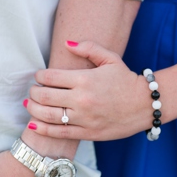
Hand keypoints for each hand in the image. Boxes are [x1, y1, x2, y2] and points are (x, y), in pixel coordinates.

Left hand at [26, 39, 151, 140]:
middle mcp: (82, 100)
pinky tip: (33, 124)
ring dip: (33, 109)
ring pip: (49, 115)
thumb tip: (66, 43)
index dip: (38, 76)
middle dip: (34, 92)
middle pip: (45, 96)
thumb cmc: (126, 79)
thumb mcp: (109, 58)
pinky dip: (43, 129)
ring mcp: (85, 118)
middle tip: (33, 90)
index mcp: (84, 80)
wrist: (147, 105)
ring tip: (30, 104)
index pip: (49, 77)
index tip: (38, 76)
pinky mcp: (89, 133)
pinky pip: (61, 133)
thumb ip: (87, 47)